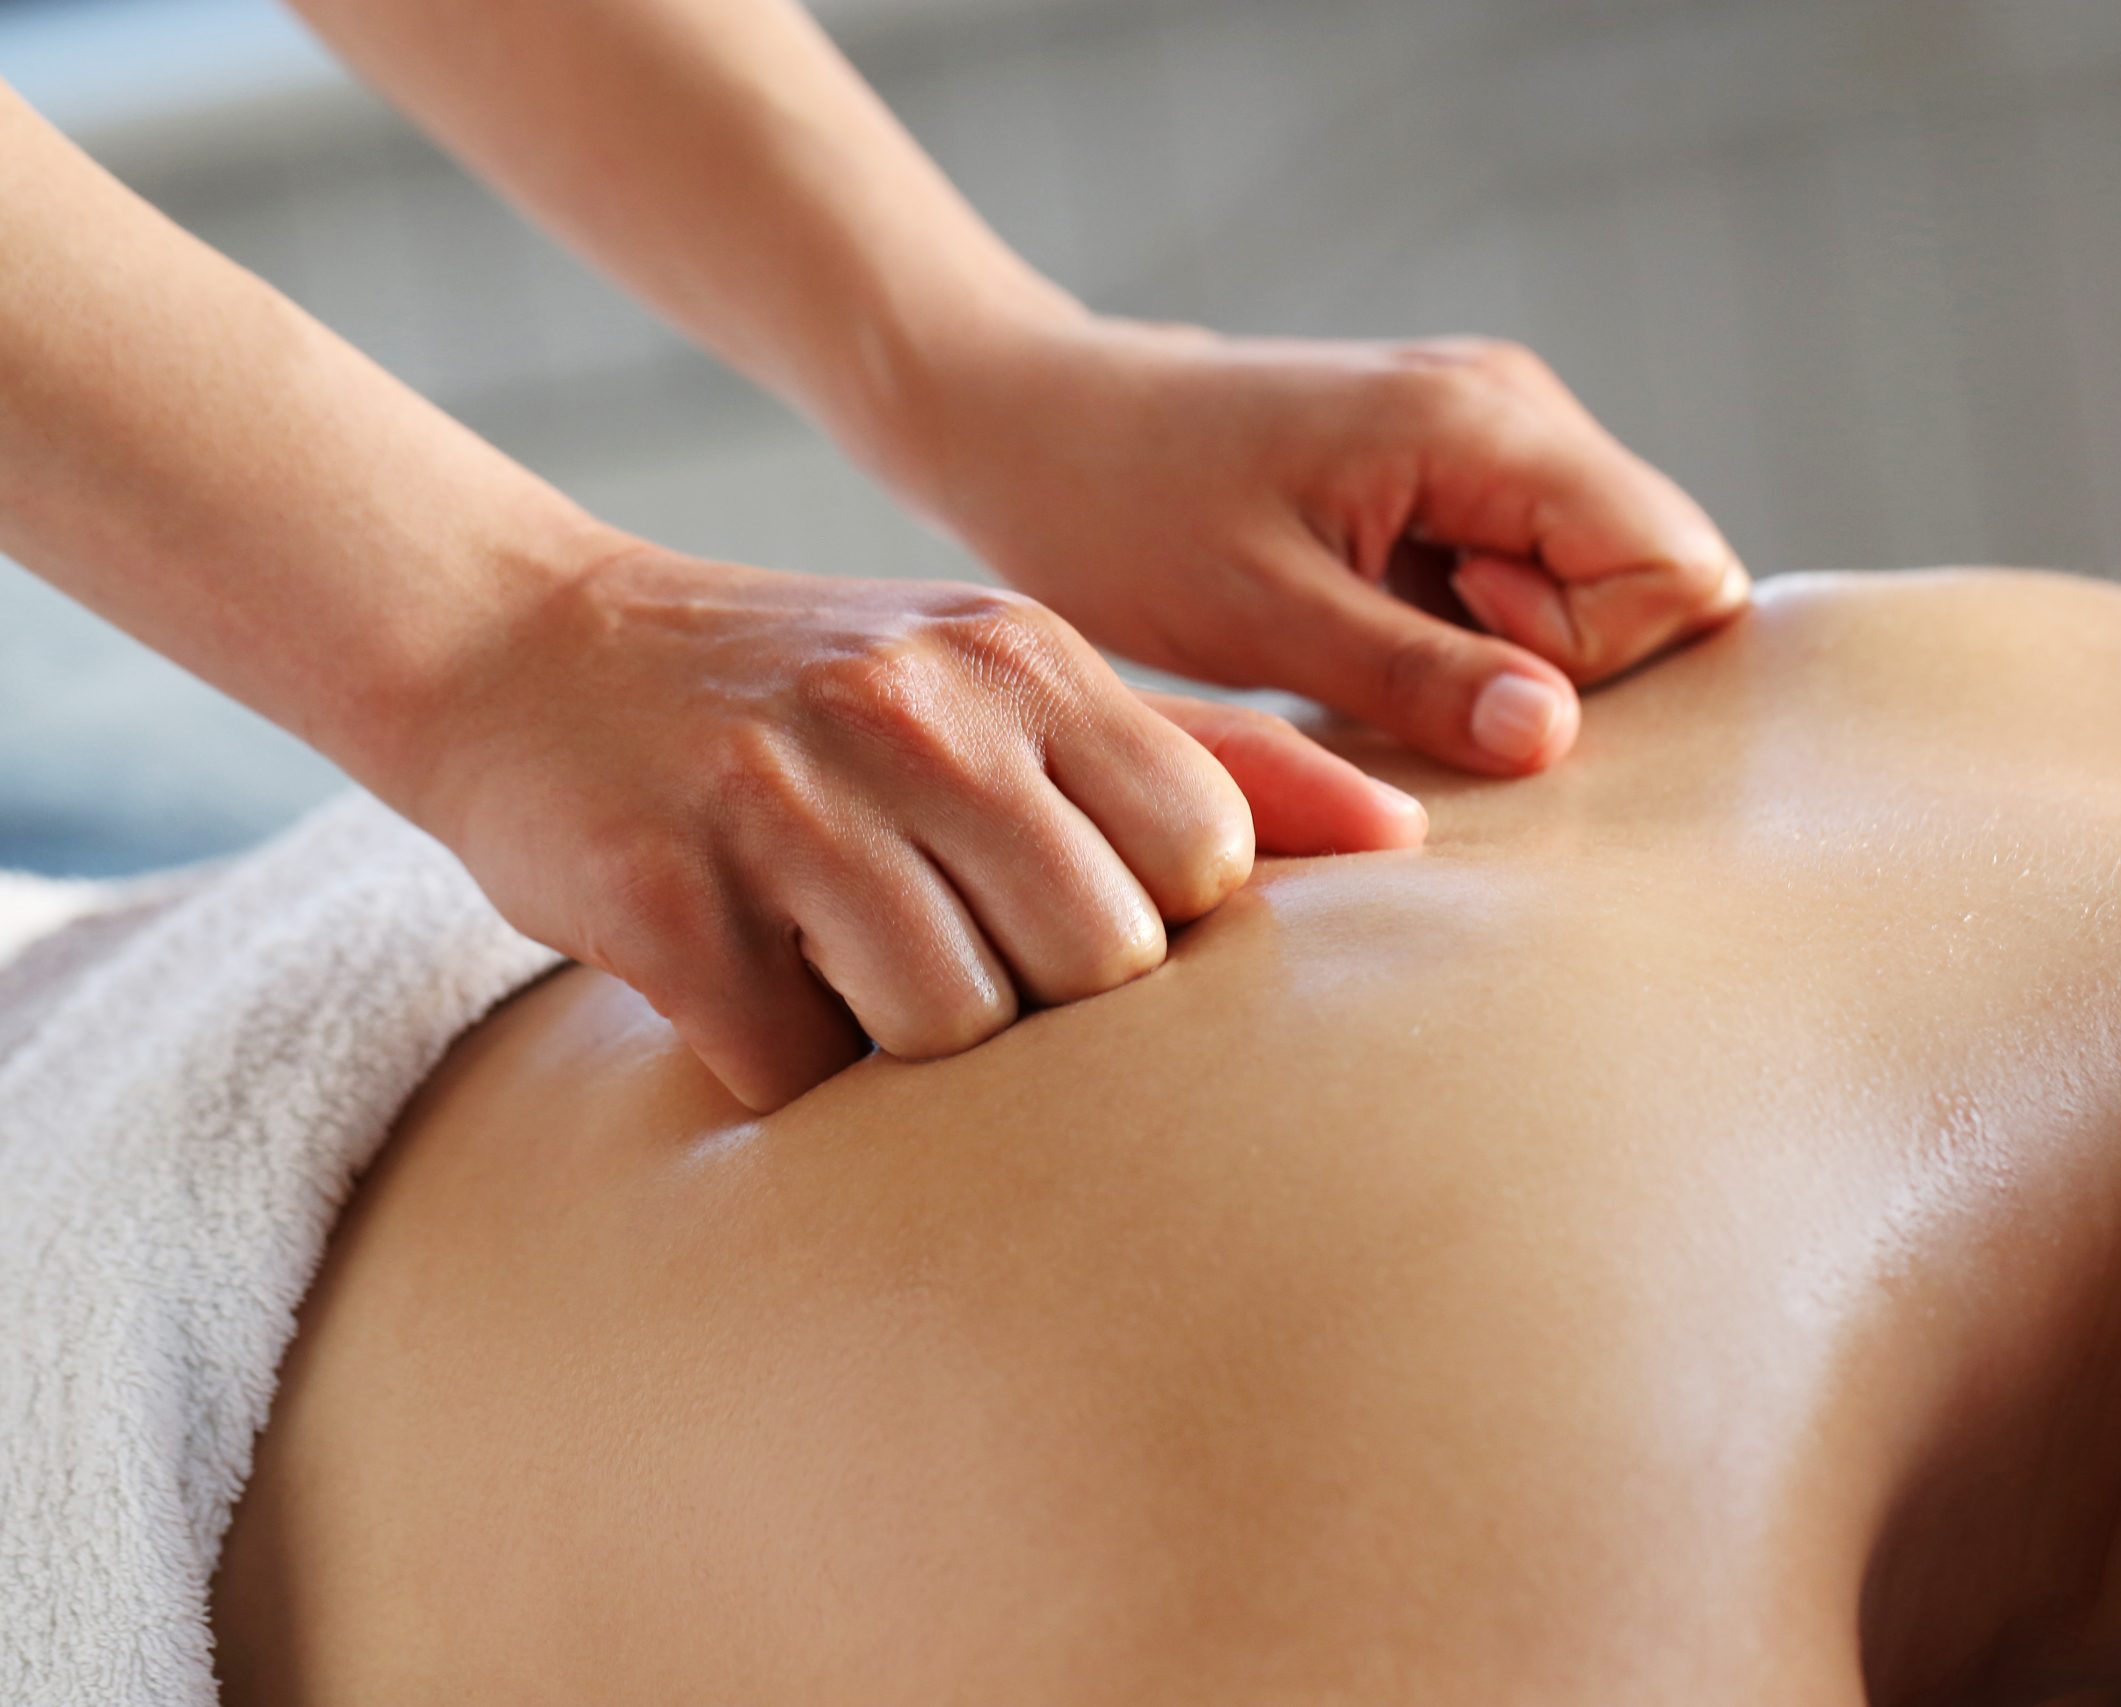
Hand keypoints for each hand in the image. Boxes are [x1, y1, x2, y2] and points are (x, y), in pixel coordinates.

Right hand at [397, 545, 1424, 1110]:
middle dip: (1032, 1000)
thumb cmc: (812, 688)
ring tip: (838, 966)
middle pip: (1090, 963)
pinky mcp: (660, 892)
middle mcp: (919, 712)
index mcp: (1027, 659)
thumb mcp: (1012, 677)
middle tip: (940, 951)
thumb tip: (1412, 837)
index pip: (1200, 861)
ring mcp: (784, 796)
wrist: (524, 647)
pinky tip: (744, 985)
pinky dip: (781, 1071)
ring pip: (947, 1029)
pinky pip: (794, 1072)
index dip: (1150, 927)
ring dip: (899, 1044)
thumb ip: (1210, 756)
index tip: (1061, 912)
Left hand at [904, 317, 1749, 773]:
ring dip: (1508, 651)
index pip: (1676, 568)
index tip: (1443, 652)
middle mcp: (1513, 408)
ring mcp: (1488, 433)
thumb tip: (1556, 738)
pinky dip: (1471, 631)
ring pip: (1598, 583)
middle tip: (1400, 656)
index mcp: (1486, 422)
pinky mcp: (1450, 472)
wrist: (1031, 424)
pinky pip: (1532, 573)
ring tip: (1368, 638)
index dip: (1589, 653)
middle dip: (1562, 661)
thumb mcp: (1265, 618)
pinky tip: (1364, 626)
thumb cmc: (1124, 512)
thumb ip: (1420, 677)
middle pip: (1657, 576)